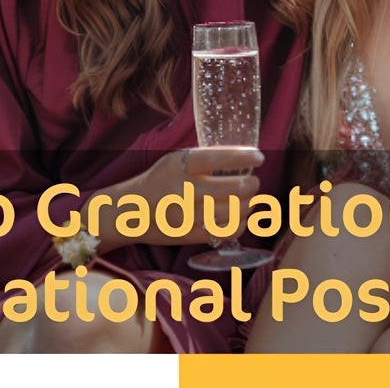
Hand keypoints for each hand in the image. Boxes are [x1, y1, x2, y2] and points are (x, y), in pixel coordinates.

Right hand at [92, 146, 262, 249]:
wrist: (131, 211)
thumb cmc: (160, 180)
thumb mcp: (175, 161)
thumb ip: (205, 158)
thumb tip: (243, 155)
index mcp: (178, 167)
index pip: (217, 159)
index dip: (242, 158)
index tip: (259, 157)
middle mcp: (182, 191)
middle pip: (232, 189)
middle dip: (252, 185)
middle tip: (254, 182)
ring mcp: (186, 216)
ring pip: (233, 211)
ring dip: (249, 204)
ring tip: (250, 198)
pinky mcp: (189, 235)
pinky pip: (225, 231)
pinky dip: (240, 223)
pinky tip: (242, 216)